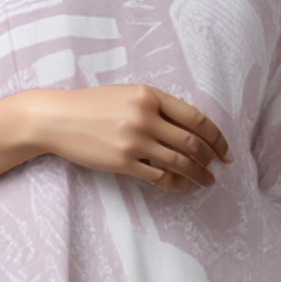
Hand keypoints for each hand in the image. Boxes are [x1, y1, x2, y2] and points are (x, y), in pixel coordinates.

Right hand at [27, 84, 231, 191]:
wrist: (56, 118)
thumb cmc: (91, 105)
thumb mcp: (127, 94)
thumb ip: (156, 106)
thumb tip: (188, 127)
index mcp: (150, 95)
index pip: (196, 118)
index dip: (216, 136)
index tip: (224, 149)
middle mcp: (145, 117)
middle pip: (192, 142)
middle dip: (212, 158)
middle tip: (219, 167)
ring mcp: (134, 141)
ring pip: (179, 162)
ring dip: (198, 175)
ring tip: (206, 181)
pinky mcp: (122, 162)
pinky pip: (158, 177)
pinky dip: (175, 184)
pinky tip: (181, 187)